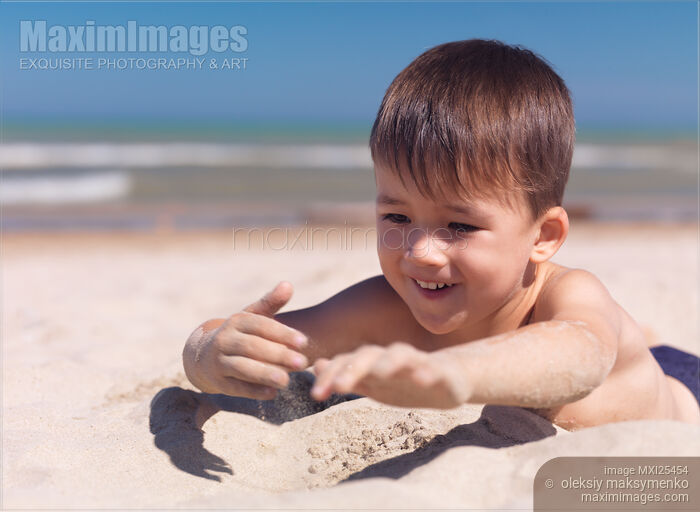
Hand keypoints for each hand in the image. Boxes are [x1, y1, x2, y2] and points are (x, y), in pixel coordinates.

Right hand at [183, 282, 309, 399]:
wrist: (203, 355)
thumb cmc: (239, 334)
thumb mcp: (252, 316)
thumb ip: (271, 303)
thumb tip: (288, 284)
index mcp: (237, 321)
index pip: (261, 325)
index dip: (282, 333)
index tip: (304, 341)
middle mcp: (225, 339)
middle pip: (253, 347)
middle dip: (278, 355)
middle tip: (302, 363)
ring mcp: (218, 361)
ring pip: (242, 367)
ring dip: (265, 374)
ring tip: (287, 381)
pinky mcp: (217, 382)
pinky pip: (235, 387)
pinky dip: (253, 391)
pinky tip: (272, 393)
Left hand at [310, 342, 471, 407]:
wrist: (451, 378)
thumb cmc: (406, 382)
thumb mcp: (374, 383)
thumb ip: (347, 375)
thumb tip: (317, 365)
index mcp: (373, 362)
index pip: (347, 363)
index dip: (330, 376)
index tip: (315, 395)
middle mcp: (391, 358)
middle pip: (368, 355)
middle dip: (352, 369)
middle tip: (338, 387)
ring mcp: (417, 362)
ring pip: (400, 355)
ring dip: (388, 363)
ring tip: (379, 373)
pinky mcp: (441, 371)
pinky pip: (433, 369)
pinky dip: (427, 372)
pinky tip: (423, 379)